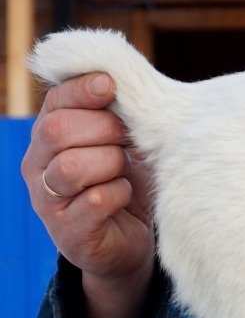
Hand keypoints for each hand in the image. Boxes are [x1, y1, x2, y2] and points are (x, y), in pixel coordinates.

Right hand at [20, 73, 154, 317]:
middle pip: (58, 130)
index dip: (81, 90)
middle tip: (128, 140)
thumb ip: (117, 112)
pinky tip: (125, 195)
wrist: (131, 243)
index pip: (54, 102)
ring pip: (72, 167)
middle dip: (103, 128)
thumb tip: (123, 74)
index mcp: (49, 136)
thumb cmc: (127, 183)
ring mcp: (48, 200)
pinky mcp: (68, 232)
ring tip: (125, 170)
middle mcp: (39, 166)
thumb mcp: (123, 142)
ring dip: (111, 163)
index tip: (111, 86)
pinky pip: (95, 201)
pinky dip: (118, 194)